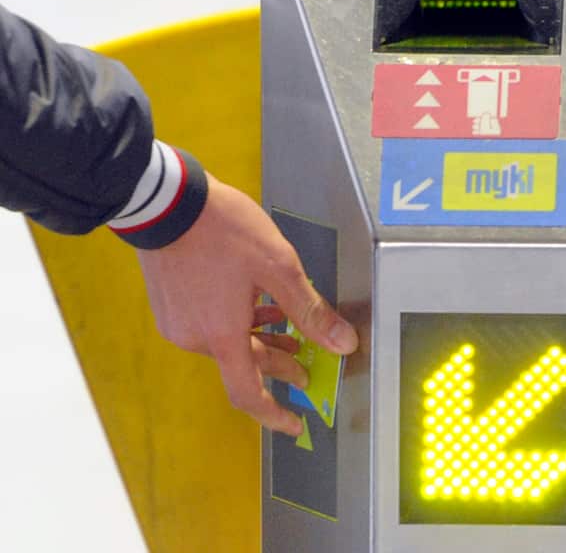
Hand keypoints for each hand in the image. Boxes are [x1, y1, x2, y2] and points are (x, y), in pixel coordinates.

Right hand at [136, 173, 357, 435]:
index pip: (248, 394)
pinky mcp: (169, 304)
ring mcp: (177, 321)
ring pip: (227, 343)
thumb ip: (310, 310)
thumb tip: (343, 344)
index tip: (294, 423)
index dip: (273, 415)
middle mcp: (195, 337)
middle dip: (278, 366)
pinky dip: (237, 325)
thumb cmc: (222, 231)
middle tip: (305, 365)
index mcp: (221, 336)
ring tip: (288, 331)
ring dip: (259, 342)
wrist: (165, 200)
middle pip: (243, 364)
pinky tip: (255, 306)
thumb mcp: (277, 267)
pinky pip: (209, 326)